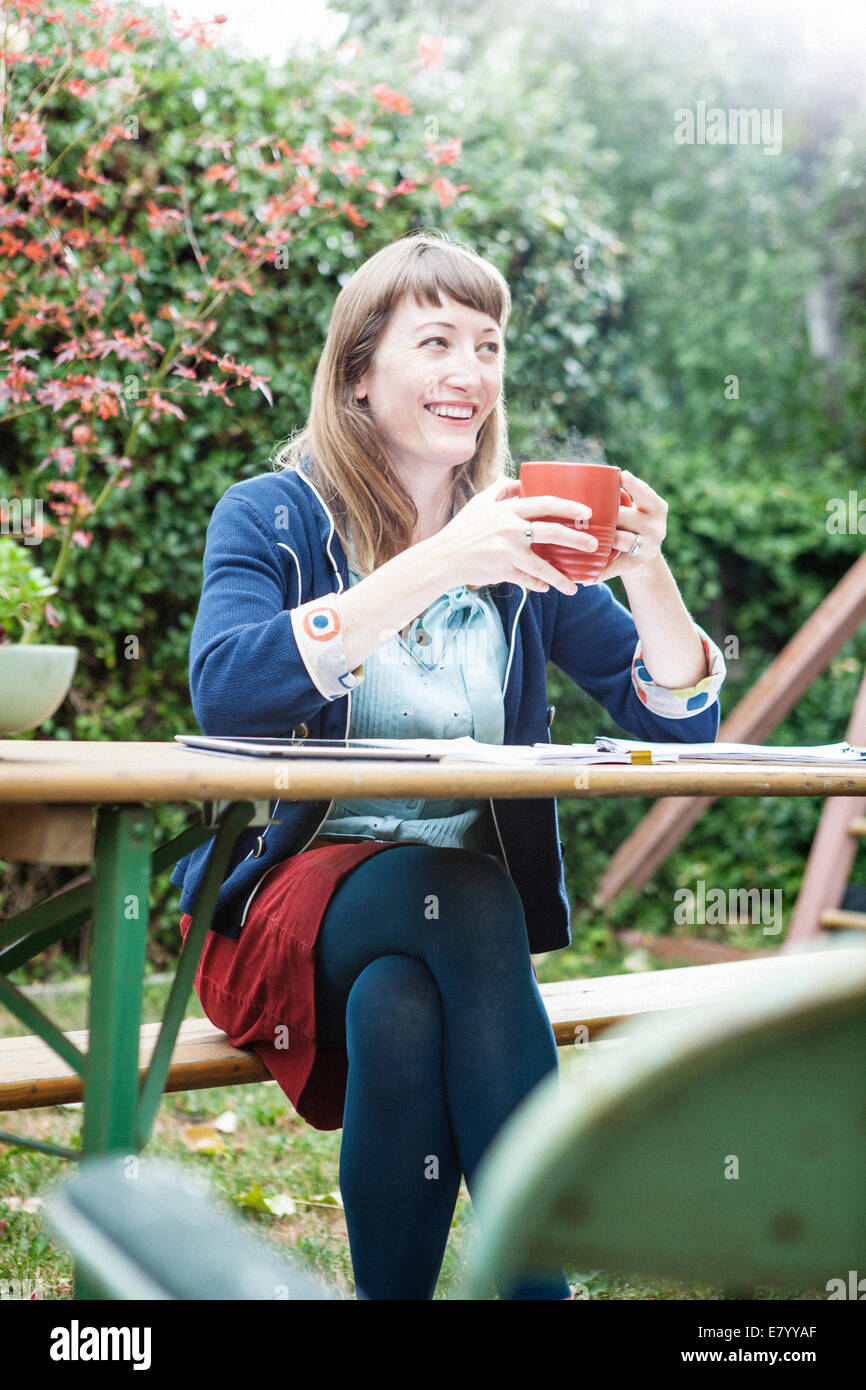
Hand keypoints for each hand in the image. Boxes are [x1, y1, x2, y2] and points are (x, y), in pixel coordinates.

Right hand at [429, 477, 597, 595]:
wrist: (443, 559)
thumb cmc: (462, 530)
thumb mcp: (478, 504)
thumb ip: (499, 490)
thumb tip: (517, 480)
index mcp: (507, 510)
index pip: (545, 503)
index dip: (569, 506)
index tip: (587, 512)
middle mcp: (509, 529)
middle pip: (552, 532)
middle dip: (577, 539)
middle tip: (594, 544)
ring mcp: (506, 552)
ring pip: (542, 566)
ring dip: (562, 577)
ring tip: (576, 586)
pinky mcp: (502, 571)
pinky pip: (527, 580)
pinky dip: (539, 585)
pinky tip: (548, 588)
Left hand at [588, 469, 667, 584]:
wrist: (643, 557)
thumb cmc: (630, 523)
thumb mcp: (634, 509)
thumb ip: (619, 498)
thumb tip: (592, 480)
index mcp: (657, 508)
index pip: (646, 494)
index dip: (634, 485)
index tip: (622, 475)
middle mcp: (656, 528)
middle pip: (627, 517)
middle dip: (610, 514)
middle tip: (588, 510)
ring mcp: (647, 548)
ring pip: (622, 540)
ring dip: (605, 539)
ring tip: (586, 539)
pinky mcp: (635, 565)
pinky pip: (615, 567)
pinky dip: (600, 572)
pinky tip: (586, 577)